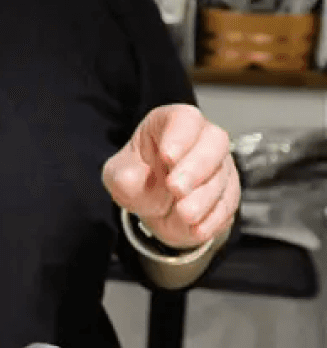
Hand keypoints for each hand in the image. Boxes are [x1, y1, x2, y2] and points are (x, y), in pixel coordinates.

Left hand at [102, 103, 239, 250]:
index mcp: (170, 124)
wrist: (154, 208)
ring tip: (183, 213)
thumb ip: (125, 177)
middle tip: (176, 189)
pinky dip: (213, 218)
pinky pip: (229, 203)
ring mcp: (220, 165)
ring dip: (204, 197)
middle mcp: (201, 139)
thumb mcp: (119, 176)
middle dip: (196, 167)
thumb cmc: (138, 180)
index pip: (184, 119)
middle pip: (213, 142)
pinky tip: (197, 228)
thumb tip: (134, 180)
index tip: (167, 157)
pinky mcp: (229, 192)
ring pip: (223, 176)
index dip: (179, 136)